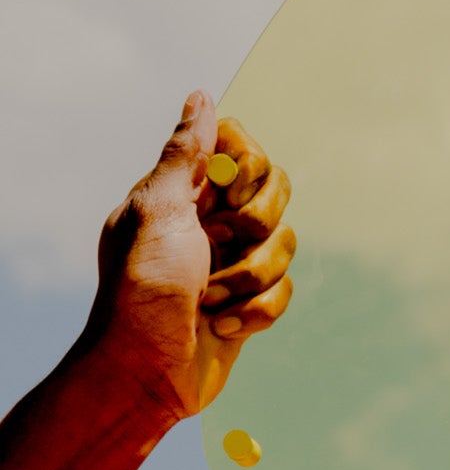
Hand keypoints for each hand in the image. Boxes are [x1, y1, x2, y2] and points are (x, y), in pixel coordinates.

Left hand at [85, 91, 295, 422]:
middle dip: (255, 228)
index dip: (248, 168)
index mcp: (184, 191)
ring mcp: (233, 261)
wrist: (146, 373)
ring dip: (248, 281)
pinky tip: (220, 328)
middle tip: (215, 247)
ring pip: (286, 245)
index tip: (224, 190)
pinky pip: (286, 291)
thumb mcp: (158, 211)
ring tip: (208, 302)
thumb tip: (202, 96)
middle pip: (277, 193)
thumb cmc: (143, 290)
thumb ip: (185, 153)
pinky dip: (255, 314)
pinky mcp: (251, 302)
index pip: (242, 147)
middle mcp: (212, 220)